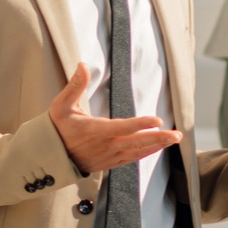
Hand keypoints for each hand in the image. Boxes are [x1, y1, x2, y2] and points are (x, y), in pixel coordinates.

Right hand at [48, 64, 181, 173]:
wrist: (50, 157)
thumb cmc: (56, 129)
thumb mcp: (61, 106)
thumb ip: (74, 86)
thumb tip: (82, 65)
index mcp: (95, 131)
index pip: (123, 127)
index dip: (141, 124)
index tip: (157, 120)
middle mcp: (106, 146)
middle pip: (137, 143)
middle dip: (159, 138)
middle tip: (177, 135)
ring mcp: (109, 156)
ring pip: (137, 152)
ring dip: (157, 145)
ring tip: (174, 139)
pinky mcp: (110, 162)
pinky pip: (132, 158)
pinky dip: (146, 152)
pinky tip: (157, 147)